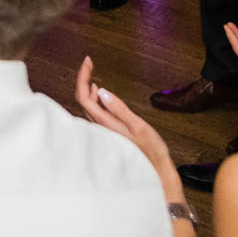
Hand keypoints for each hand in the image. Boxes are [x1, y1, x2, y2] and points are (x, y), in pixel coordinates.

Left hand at [74, 56, 177, 185]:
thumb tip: (100, 91)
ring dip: (87, 89)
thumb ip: (119, 109)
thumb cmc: (150, 153)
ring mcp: (102, 132)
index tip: (88, 61)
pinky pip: (94, 114)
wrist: (155, 174)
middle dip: (83, 79)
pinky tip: (100, 96)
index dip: (82, 77)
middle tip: (89, 63)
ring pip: (87, 107)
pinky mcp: (107, 135)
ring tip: (91, 74)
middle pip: (82, 100)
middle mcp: (99, 128)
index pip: (83, 96)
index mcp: (104, 124)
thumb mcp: (138, 127)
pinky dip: (94, 100)